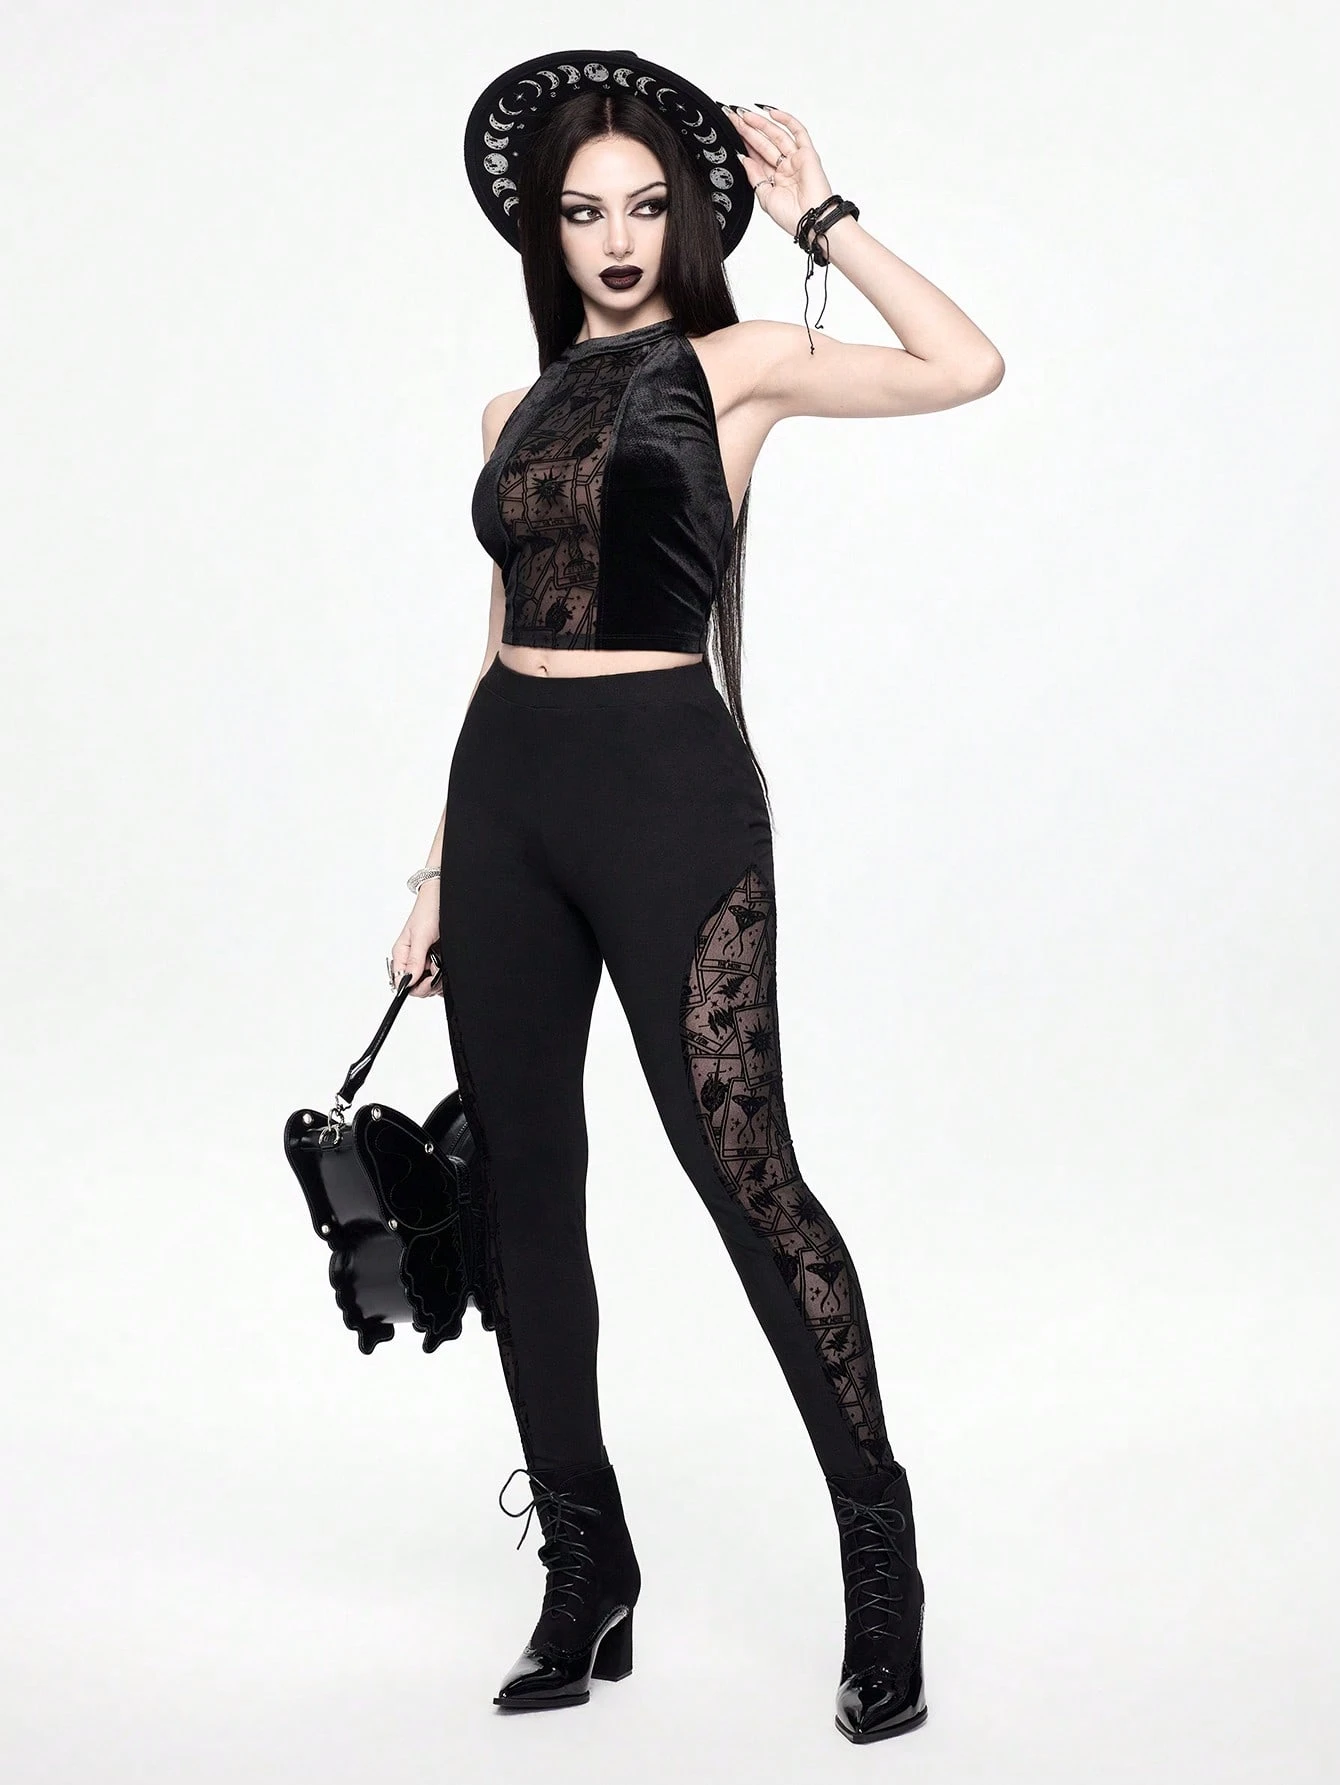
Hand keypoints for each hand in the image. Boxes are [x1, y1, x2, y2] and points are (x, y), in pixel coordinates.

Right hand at [388, 886, 441, 999]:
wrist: (442, 898)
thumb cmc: (427, 911)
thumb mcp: (420, 935)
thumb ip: (415, 959)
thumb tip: (408, 980)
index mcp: (401, 955)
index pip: (401, 982)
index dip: (414, 986)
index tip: (428, 980)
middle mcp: (411, 960)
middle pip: (415, 986)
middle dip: (428, 983)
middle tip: (438, 970)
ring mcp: (424, 961)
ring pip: (428, 983)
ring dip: (437, 979)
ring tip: (443, 962)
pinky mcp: (435, 959)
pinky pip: (438, 976)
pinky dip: (443, 975)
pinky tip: (446, 965)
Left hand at [725, 104, 832, 241]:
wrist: (810, 220)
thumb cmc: (792, 216)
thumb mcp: (764, 197)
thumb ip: (754, 177)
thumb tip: (744, 159)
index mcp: (774, 179)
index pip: (756, 155)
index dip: (743, 143)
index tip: (730, 131)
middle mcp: (785, 167)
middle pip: (763, 143)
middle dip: (747, 130)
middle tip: (732, 117)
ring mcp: (796, 159)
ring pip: (776, 135)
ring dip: (760, 124)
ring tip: (744, 115)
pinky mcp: (807, 154)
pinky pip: (798, 132)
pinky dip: (786, 121)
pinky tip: (771, 113)